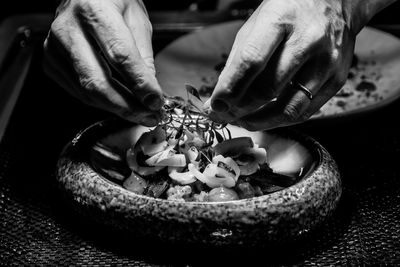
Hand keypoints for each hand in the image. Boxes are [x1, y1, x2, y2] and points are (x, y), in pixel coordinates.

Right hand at [43, 0, 162, 125]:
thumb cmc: (112, 1)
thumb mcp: (137, 20)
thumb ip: (143, 56)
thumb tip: (150, 91)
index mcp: (94, 11)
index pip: (120, 56)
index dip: (140, 83)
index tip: (155, 101)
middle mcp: (69, 29)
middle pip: (98, 81)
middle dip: (127, 106)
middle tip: (149, 116)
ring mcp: (54, 47)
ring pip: (87, 92)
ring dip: (117, 108)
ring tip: (139, 112)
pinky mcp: (51, 61)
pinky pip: (77, 91)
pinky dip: (101, 102)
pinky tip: (118, 102)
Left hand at [205, 0, 393, 130]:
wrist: (336, 1)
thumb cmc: (290, 13)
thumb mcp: (257, 24)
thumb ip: (238, 61)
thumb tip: (221, 97)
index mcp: (281, 20)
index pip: (251, 61)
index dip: (230, 89)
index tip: (216, 106)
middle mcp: (308, 40)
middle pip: (268, 88)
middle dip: (240, 109)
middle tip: (225, 115)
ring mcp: (327, 62)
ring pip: (288, 108)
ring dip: (260, 121)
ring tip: (242, 120)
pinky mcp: (337, 79)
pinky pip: (305, 112)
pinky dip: (280, 120)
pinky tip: (265, 117)